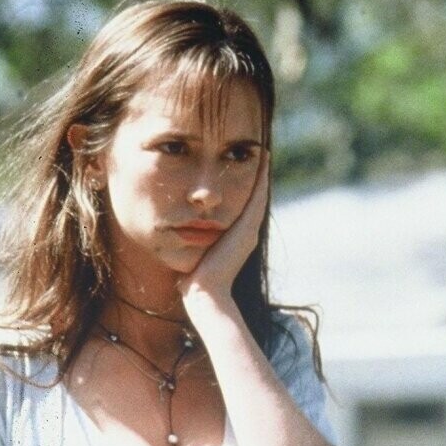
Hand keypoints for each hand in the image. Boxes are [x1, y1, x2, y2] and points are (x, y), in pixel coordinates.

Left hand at [175, 147, 269, 308]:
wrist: (205, 293)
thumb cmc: (195, 281)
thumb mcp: (196, 256)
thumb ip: (194, 248)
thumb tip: (182, 246)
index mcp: (236, 238)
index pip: (243, 207)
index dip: (245, 189)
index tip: (242, 170)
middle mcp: (247, 233)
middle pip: (254, 198)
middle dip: (256, 178)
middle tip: (259, 154)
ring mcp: (249, 230)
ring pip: (259, 195)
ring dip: (262, 174)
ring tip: (263, 152)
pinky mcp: (247, 228)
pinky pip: (257, 196)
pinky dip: (261, 178)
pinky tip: (263, 160)